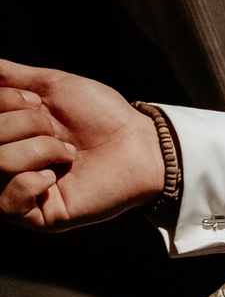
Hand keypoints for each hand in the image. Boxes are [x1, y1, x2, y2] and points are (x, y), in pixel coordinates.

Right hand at [0, 62, 163, 227]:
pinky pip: (8, 203)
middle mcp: (8, 164)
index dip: (8, 101)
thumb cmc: (100, 115)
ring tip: (68, 153)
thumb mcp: (51, 86)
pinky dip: (30, 183)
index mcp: (8, 134)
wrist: (139, 143)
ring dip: (40, 150)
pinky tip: (54, 177)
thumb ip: (11, 78)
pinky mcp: (39, 217)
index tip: (37, 101)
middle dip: (28, 124)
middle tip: (59, 131)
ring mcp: (22, 192)